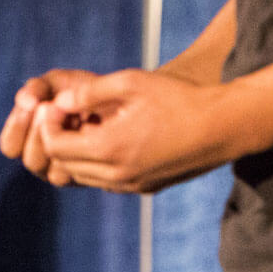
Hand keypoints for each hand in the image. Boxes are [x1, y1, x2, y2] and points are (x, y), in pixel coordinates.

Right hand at [0, 68, 98, 176]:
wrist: (117, 101)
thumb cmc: (80, 91)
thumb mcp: (56, 83)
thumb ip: (36, 89)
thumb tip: (25, 102)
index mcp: (26, 138)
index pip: (9, 146)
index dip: (17, 127)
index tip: (34, 105)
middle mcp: (41, 159)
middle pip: (31, 161)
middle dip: (42, 134)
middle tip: (54, 110)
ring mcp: (62, 171)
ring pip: (53, 172)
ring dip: (62, 143)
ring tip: (74, 118)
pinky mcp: (83, 176)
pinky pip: (75, 173)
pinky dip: (81, 153)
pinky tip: (90, 132)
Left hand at [38, 69, 260, 193]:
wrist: (223, 126)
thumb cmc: (177, 98)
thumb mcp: (130, 83)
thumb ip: (89, 92)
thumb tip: (60, 100)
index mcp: (111, 148)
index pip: (56, 146)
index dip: (48, 124)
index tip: (56, 104)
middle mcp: (118, 174)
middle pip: (66, 164)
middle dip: (58, 139)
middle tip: (65, 114)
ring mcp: (133, 185)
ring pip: (85, 176)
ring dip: (78, 153)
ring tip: (87, 124)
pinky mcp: (146, 188)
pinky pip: (107, 181)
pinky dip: (98, 163)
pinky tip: (110, 137)